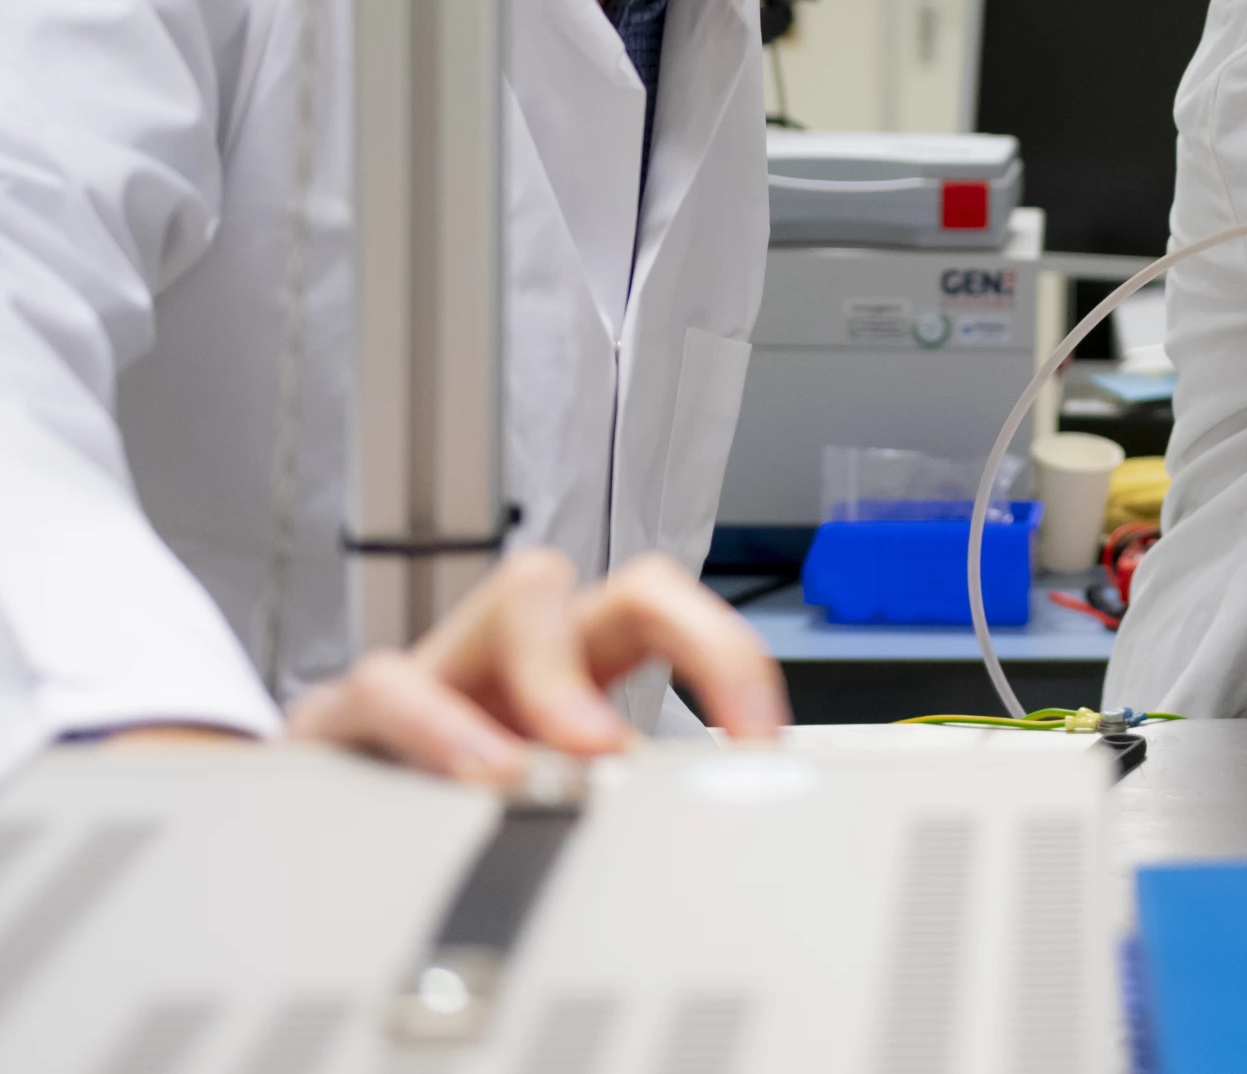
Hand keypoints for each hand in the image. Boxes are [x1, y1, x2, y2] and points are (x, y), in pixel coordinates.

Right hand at [284, 548, 787, 783]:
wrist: (315, 834)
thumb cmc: (456, 805)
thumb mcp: (558, 803)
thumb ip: (624, 799)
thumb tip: (702, 829)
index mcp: (584, 660)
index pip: (667, 611)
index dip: (723, 656)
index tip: (762, 741)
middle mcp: (521, 647)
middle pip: (618, 580)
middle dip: (666, 631)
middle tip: (670, 736)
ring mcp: (442, 668)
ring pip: (515, 600)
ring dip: (557, 676)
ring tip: (575, 760)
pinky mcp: (349, 715)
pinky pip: (386, 687)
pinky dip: (433, 727)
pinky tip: (472, 779)